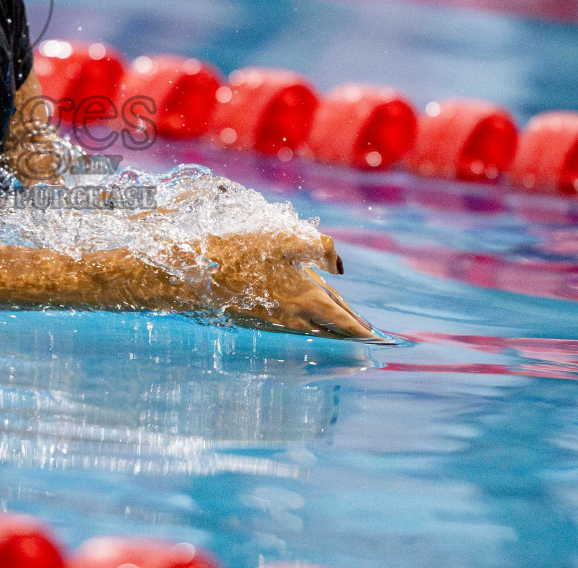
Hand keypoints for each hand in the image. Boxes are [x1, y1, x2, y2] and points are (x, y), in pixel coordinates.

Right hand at [204, 231, 377, 340]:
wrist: (200, 274)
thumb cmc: (245, 251)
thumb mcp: (287, 238)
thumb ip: (322, 249)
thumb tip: (340, 267)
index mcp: (307, 298)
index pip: (344, 321)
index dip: (361, 330)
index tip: (377, 339)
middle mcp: (296, 317)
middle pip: (330, 326)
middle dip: (349, 329)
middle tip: (365, 333)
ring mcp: (278, 322)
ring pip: (313, 327)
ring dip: (330, 328)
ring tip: (342, 325)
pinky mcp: (262, 321)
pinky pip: (296, 325)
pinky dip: (310, 323)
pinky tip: (307, 315)